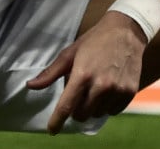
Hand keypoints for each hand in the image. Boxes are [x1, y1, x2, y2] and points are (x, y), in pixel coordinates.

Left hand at [26, 11, 147, 134]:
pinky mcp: (129, 91)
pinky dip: (108, 105)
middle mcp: (100, 85)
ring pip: (97, 114)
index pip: (66, 107)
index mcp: (82, 75)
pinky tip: (109, 90)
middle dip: (76, 109)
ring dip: (93, 107)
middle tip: (79, 95)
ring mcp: (117, 89)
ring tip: (96, 89)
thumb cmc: (95, 40)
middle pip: (81, 115)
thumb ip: (50, 73)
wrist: (127, 30)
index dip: (56, 122)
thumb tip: (30, 86)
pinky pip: (113, 111)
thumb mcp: (70, 53)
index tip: (52, 129)